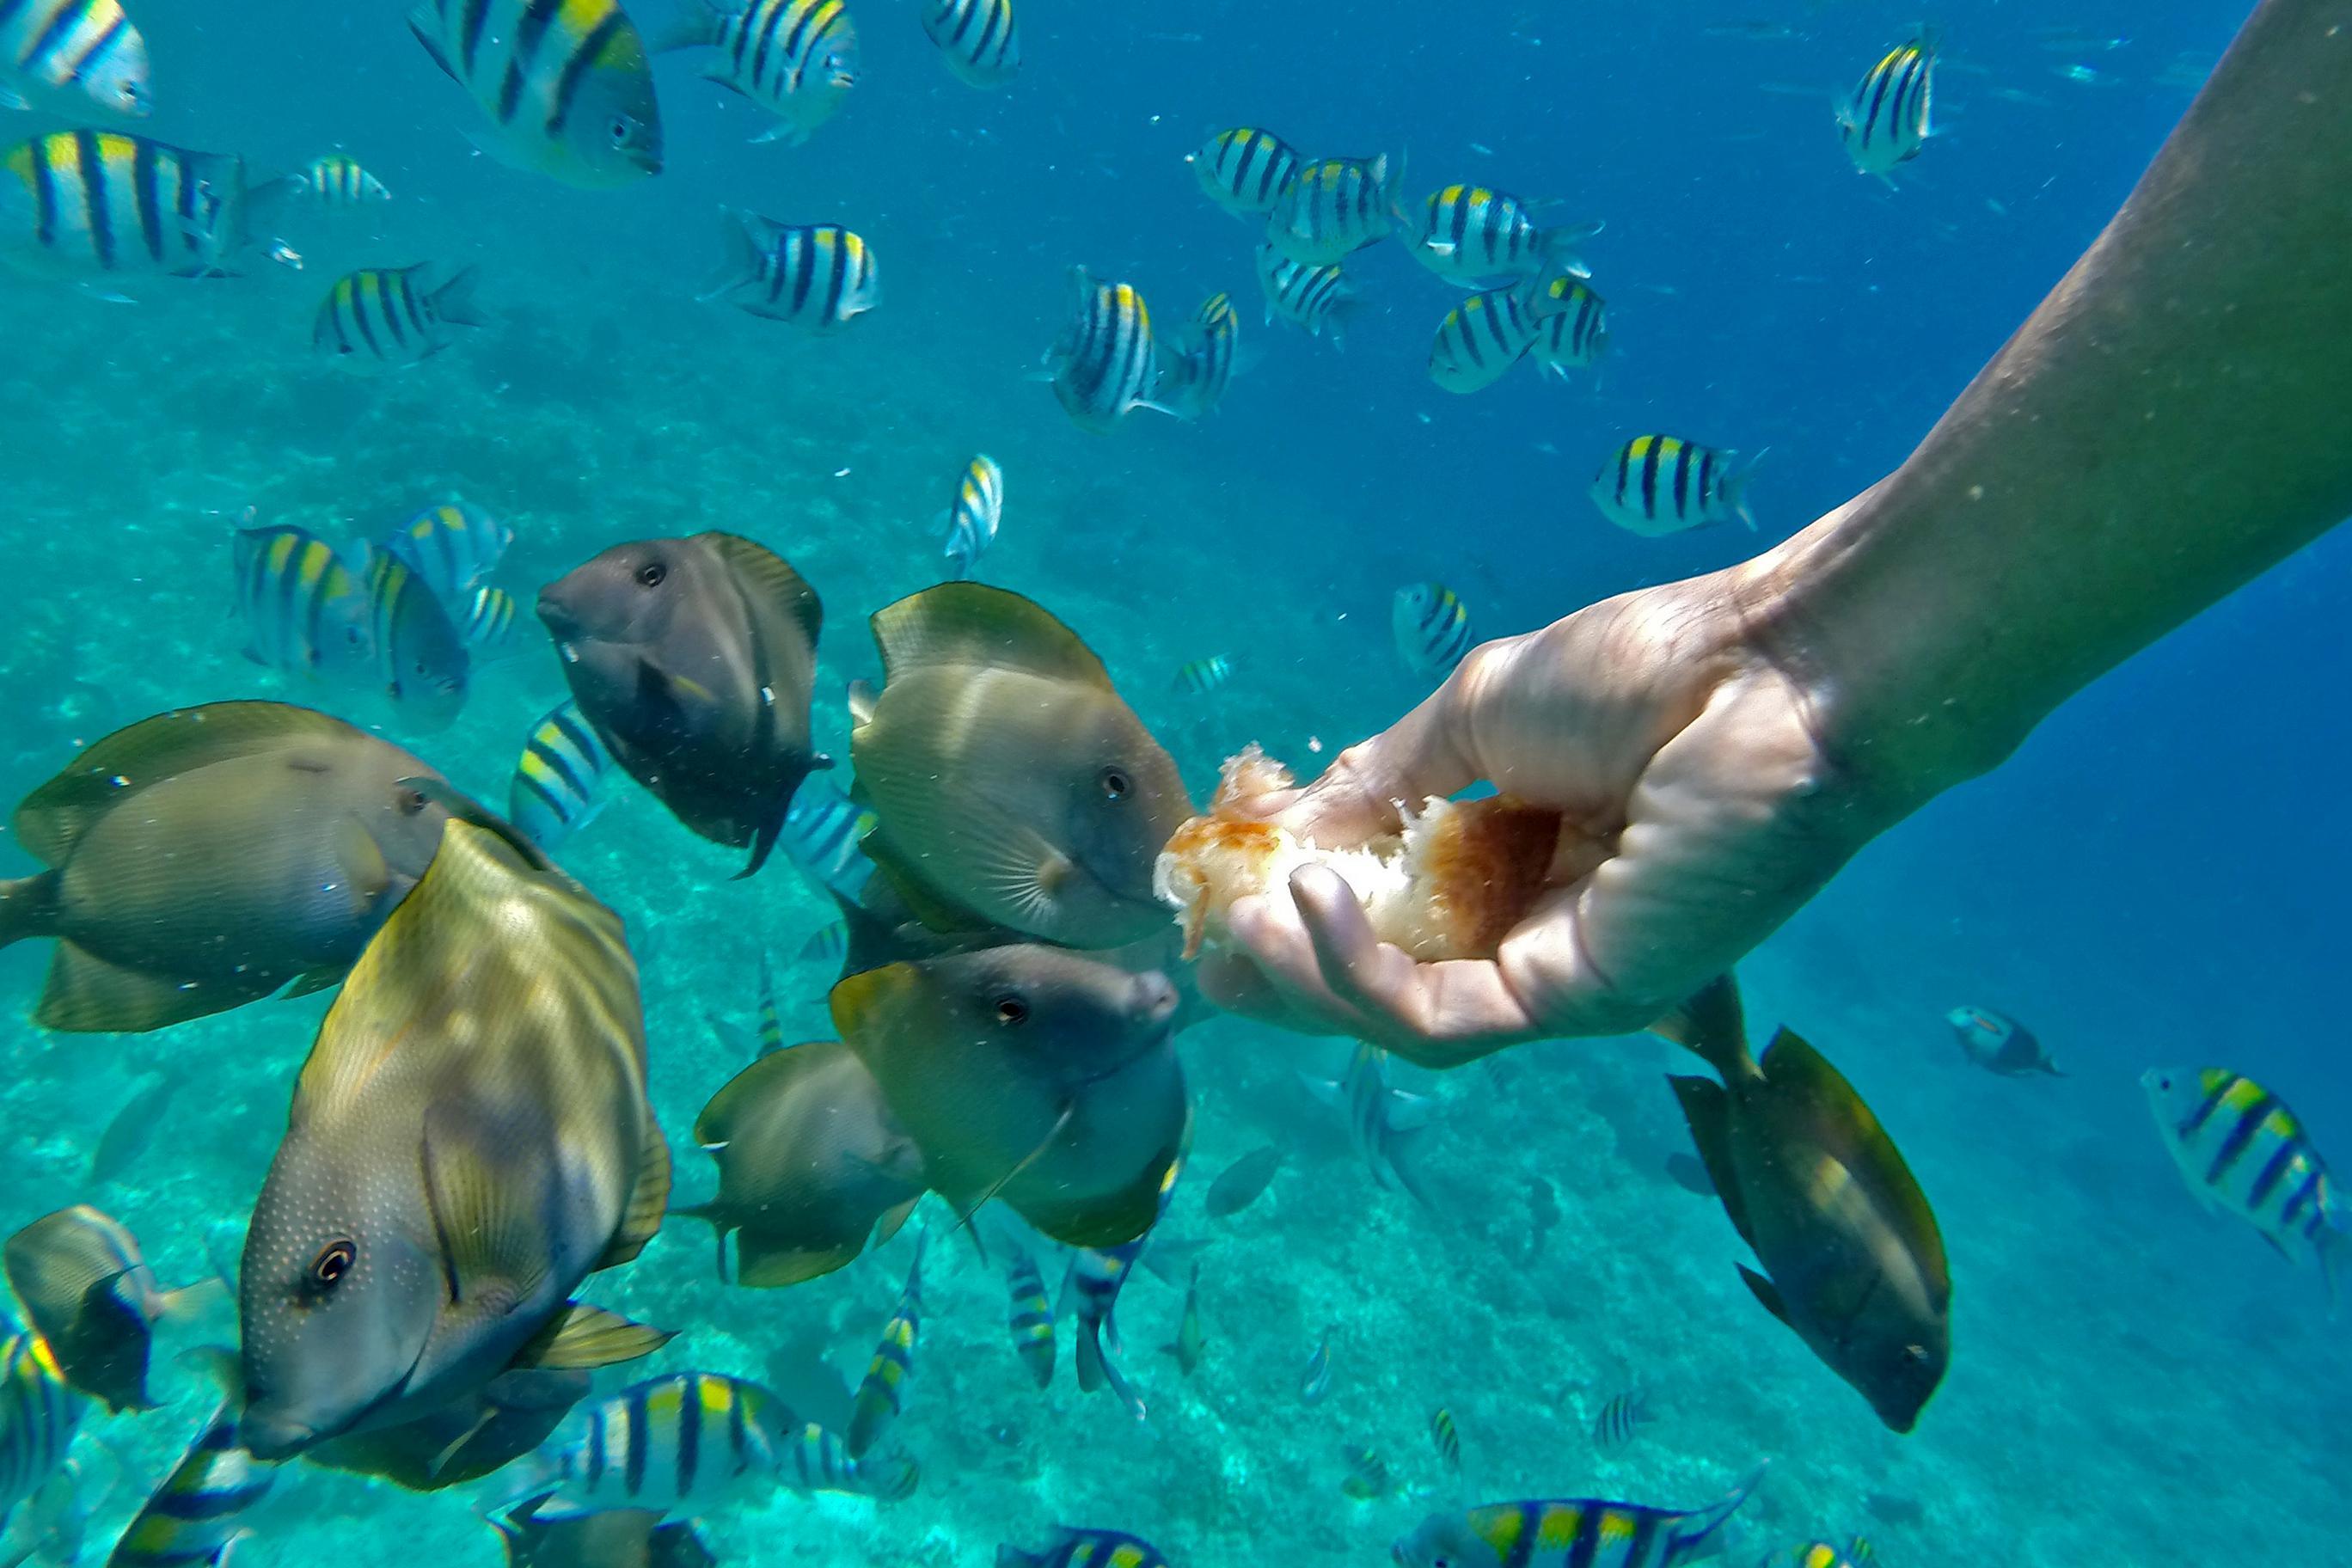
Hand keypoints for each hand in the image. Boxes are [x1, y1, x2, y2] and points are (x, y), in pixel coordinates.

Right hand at [1197, 561, 1896, 1066]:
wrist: (1771, 672)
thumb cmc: (1649, 669)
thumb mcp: (1476, 715)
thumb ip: (1383, 781)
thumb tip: (1282, 831)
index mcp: (1523, 860)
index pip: (1395, 913)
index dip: (1302, 904)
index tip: (1222, 884)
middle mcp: (1542, 931)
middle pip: (1387, 982)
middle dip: (1286, 970)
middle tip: (1205, 945)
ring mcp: (1563, 976)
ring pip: (1401, 1017)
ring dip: (1306, 977)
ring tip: (1242, 919)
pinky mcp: (1580, 1001)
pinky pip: (1440, 1017)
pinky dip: (1358, 972)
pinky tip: (1304, 904)